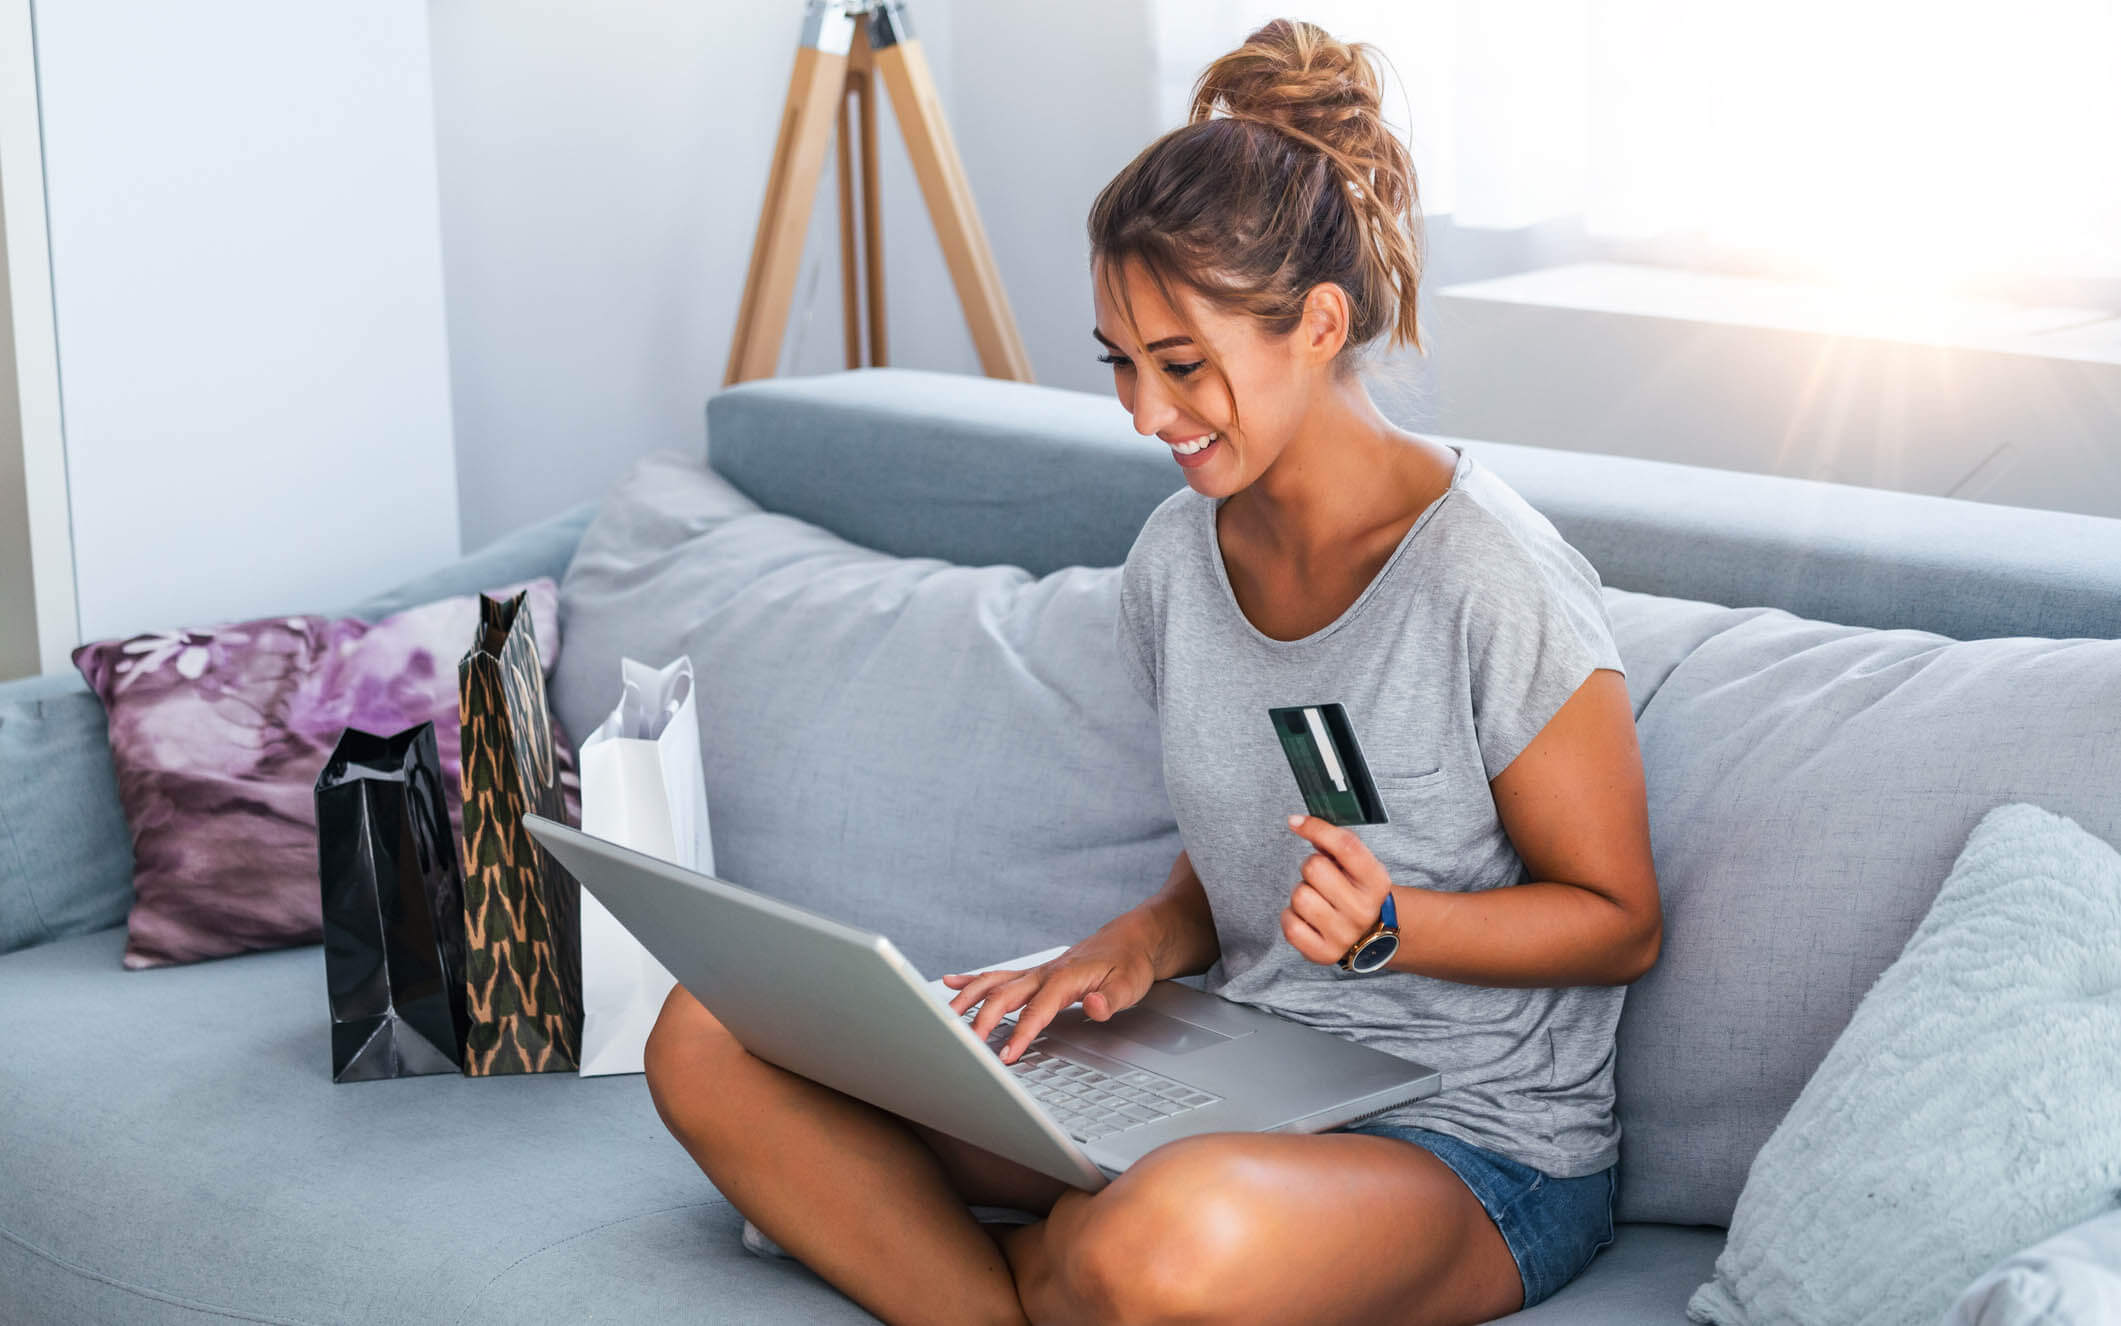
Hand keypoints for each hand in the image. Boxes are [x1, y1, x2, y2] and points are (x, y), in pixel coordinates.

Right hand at [940, 933, 1154, 1064]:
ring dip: (968, 999)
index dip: (1021, 1033)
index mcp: (1065, 978)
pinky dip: (972, 980)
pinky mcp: (1034, 973)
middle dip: (983, 1021)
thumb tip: (1095, 1006)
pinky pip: (998, 975)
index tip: (1007, 1055)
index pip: (1037, 1010)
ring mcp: (1036, 972)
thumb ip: (1112, 999)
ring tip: (947, 1017)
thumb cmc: (1130, 964)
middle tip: (968, 1046)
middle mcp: (1044, 973)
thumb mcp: (1130, 985)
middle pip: (1005, 996)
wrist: (1132, 940)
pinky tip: (951, 983)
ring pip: (993, 983)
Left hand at [1280, 813, 1395, 966]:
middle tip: (1321, 878)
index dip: (1316, 827)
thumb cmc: (1357, 891)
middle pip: (1314, 867)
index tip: (1295, 822)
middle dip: (1311, 867)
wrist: (1371, 934)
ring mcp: (1345, 934)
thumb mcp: (1358, 866)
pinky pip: (1290, 925)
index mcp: (1377, 882)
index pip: (1345, 846)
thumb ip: (1336, 843)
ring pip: (1299, 896)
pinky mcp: (1325, 953)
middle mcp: (1364, 909)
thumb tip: (1300, 823)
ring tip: (1317, 899)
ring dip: (1301, 893)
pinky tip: (1306, 917)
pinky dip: (1291, 916)